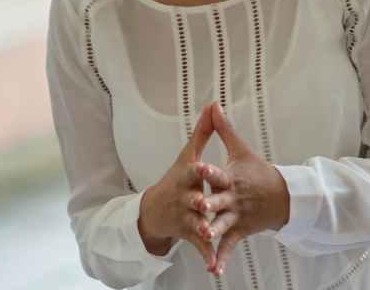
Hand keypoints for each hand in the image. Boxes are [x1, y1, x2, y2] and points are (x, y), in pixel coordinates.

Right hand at [138, 106, 233, 270]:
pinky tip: (215, 266)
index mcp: (186, 178)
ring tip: (209, 234)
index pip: (193, 171)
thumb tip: (214, 104)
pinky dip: (208, 255)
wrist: (154, 211)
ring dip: (201, 228)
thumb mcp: (188, 157)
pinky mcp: (190, 234)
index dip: (199, 169)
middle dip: (198, 201)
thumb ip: (204, 132)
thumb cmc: (176, 180)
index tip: (203, 165)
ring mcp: (186, 217)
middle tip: (203, 203)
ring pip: (195, 222)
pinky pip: (201, 245)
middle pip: (192, 198)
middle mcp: (184, 197)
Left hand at [193, 102, 289, 275]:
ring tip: (203, 236)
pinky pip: (228, 247)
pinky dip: (221, 259)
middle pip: (219, 201)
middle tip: (198, 203)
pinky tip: (213, 270)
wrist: (283, 197)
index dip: (208, 169)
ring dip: (213, 230)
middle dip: (209, 202)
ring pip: (222, 224)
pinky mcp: (238, 232)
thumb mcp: (241, 150)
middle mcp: (233, 199)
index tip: (197, 165)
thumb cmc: (258, 172)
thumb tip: (213, 104)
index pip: (219, 172)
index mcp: (231, 178)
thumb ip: (223, 129)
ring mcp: (236, 217)